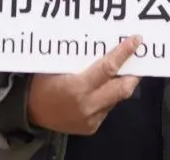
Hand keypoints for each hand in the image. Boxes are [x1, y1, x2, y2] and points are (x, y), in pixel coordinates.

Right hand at [27, 35, 141, 134]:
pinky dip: (109, 96)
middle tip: (139, 58)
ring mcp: (91, 119)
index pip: (108, 68)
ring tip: (124, 71)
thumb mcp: (58, 65)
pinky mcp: (92, 127)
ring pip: (116, 99)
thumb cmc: (43, 81)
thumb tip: (101, 42)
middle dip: (133, 74)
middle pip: (122, 89)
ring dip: (121, 85)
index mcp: (77, 87)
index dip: (124, 54)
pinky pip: (107, 108)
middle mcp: (88, 105)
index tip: (136, 41)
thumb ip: (80, 59)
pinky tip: (104, 88)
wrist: (30, 111)